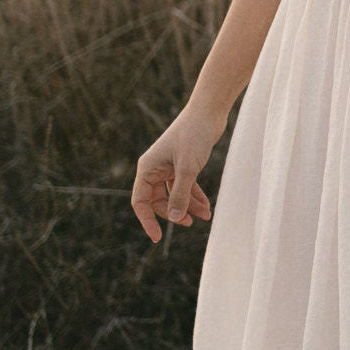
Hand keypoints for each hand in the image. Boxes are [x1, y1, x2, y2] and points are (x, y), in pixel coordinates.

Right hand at [130, 103, 226, 243]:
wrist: (208, 112)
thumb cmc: (194, 136)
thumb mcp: (188, 169)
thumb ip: (180, 195)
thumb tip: (175, 219)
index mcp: (147, 168)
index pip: (141, 202)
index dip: (147, 221)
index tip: (157, 238)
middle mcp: (155, 168)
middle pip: (158, 200)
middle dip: (174, 213)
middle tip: (191, 223)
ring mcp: (169, 166)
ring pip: (174, 194)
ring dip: (188, 206)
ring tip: (206, 216)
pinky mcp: (183, 164)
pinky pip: (185, 186)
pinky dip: (195, 196)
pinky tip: (207, 206)